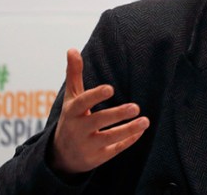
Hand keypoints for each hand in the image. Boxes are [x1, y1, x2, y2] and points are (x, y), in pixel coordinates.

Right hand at [50, 49, 149, 173]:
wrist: (61, 155)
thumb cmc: (72, 118)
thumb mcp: (71, 97)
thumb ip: (74, 73)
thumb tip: (72, 49)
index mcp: (73, 111)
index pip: (84, 102)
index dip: (96, 95)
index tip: (110, 88)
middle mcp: (78, 129)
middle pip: (98, 121)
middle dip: (117, 114)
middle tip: (135, 107)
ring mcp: (88, 145)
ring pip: (110, 138)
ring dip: (128, 130)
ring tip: (145, 121)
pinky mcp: (97, 157)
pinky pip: (115, 150)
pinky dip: (128, 141)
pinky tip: (141, 131)